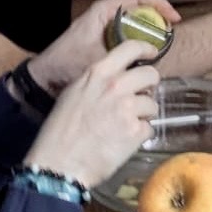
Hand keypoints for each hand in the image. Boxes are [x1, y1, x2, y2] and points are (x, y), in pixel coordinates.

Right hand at [23, 41, 160, 188]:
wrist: (59, 164)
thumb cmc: (60, 132)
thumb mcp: (73, 94)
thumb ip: (95, 82)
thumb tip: (114, 80)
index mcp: (97, 73)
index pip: (130, 48)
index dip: (146, 48)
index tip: (152, 53)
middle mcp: (115, 86)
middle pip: (150, 74)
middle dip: (149, 86)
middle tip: (140, 97)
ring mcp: (128, 108)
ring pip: (152, 104)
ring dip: (144, 115)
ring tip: (125, 126)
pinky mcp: (136, 131)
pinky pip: (149, 128)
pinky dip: (140, 135)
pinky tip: (124, 141)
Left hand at [27, 0, 178, 92]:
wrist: (46, 77)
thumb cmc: (67, 65)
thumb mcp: (99, 58)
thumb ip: (124, 55)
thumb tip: (150, 56)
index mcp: (103, 10)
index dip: (160, 4)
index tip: (174, 18)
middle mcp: (104, 13)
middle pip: (139, 7)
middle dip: (158, 16)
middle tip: (172, 32)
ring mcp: (103, 25)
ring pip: (134, 20)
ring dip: (150, 29)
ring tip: (164, 43)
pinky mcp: (102, 37)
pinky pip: (127, 32)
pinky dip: (140, 39)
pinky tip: (147, 54)